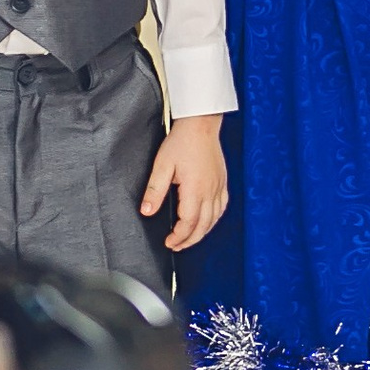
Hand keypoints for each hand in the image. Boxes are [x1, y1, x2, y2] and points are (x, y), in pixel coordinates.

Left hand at [144, 114, 228, 251]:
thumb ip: (154, 190)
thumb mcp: (162, 165)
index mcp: (195, 189)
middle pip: (203, 226)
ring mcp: (218, 185)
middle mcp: (210, 190)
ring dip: (202, 232)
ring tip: (190, 238)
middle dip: (190, 240)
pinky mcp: (222, 180)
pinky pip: (222, 206)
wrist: (201, 123)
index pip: (188, 223)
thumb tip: (146, 211)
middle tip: (177, 246)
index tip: (169, 242)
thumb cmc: (182, 141)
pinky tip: (208, 220)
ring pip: (214, 218)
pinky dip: (215, 218)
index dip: (179, 237)